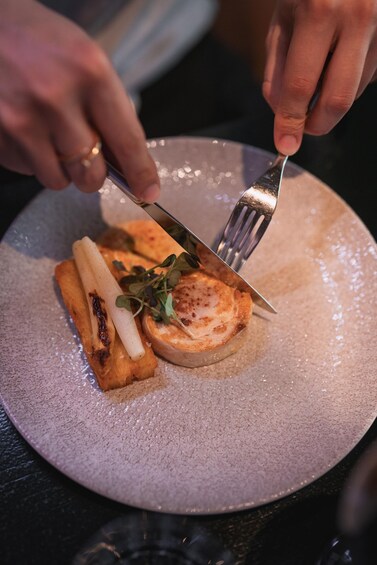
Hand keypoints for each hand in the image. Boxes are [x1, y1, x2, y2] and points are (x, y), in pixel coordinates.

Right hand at [0, 0, 159, 200]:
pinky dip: (32, 158)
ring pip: (58, 180)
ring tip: (52, 136)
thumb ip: (109, 109)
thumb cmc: (40, 41)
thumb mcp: (87, 61)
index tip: (148, 191)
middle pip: (91, 174)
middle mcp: (56, 97)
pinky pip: (27, 170)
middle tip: (86, 155)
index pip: (127, 141)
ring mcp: (21, 118)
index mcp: (90, 72)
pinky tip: (27, 127)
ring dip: (61, 169)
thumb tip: (126, 162)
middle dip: (93, 173)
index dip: (140, 173)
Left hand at [263, 0, 376, 154]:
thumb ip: (278, 65)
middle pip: (338, 99)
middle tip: (303, 126)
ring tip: (322, 68)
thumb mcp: (284, 14)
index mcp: (320, 10)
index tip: (285, 145)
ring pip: (356, 90)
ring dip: (332, 96)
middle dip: (316, 124)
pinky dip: (351, 78)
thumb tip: (280, 111)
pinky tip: (342, 55)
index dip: (290, 122)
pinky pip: (371, 75)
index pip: (302, 86)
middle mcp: (358, 17)